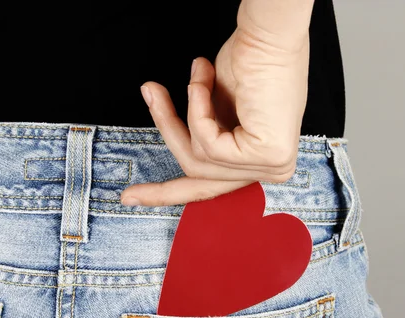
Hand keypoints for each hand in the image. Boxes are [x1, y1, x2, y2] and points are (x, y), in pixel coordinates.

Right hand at [120, 20, 309, 206]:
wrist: (267, 33)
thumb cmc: (248, 62)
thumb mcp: (216, 111)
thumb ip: (204, 135)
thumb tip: (173, 137)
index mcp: (262, 160)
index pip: (212, 185)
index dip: (169, 193)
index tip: (131, 197)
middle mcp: (272, 169)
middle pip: (202, 180)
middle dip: (161, 187)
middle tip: (129, 190)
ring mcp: (274, 166)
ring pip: (198, 160)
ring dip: (183, 113)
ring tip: (195, 75)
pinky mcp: (270, 156)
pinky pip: (208, 144)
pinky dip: (197, 108)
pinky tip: (204, 80)